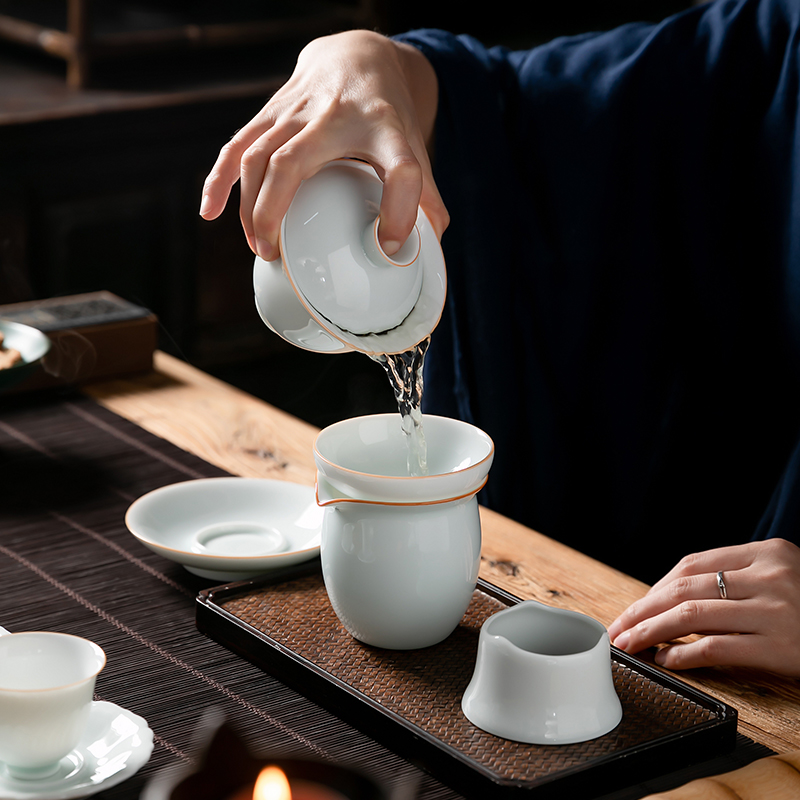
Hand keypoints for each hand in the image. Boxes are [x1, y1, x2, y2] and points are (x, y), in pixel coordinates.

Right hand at [199, 29, 448, 261]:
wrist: (359, 55)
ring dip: (249, 205)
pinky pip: (236, 144)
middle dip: (274, 211)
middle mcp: (337, 115)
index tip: (389, 246)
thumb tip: (430, 246)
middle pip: (293, 162)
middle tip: (274, 254)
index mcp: (385, 128)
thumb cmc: (387, 114)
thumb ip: (424, 197)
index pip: (400, 168)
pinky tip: (209, 212)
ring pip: (257, 155)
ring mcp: (297, 110)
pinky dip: (219, 179)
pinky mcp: (271, 110)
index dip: (398, 210)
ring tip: (259, 247)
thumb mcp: (414, 148)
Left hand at [608, 539, 799, 676]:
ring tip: (630, 644)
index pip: (691, 565)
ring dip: (650, 632)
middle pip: (684, 589)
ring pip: (690, 617)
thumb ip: (736, 580)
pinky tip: (666, 661)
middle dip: (641, 610)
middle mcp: (772, 575)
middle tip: (617, 628)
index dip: (655, 588)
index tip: (633, 607)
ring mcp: (778, 610)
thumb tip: (670, 599)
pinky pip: (716, 649)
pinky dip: (683, 655)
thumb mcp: (781, 579)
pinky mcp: (781, 647)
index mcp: (768, 552)